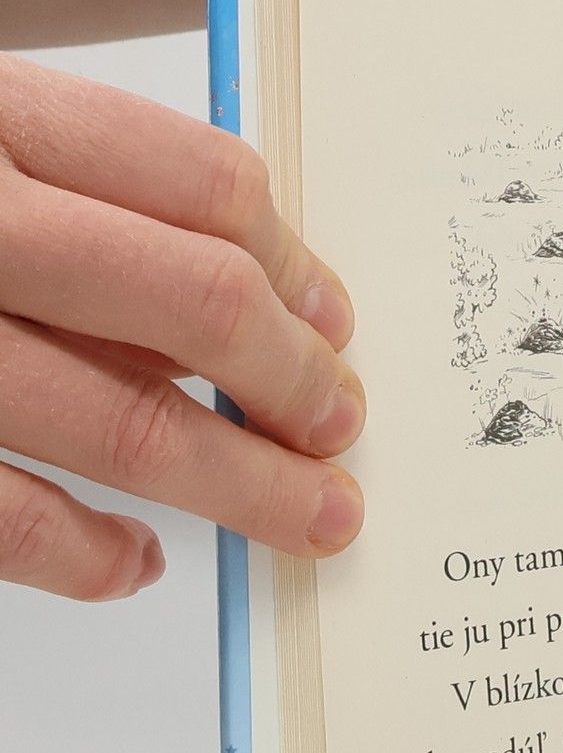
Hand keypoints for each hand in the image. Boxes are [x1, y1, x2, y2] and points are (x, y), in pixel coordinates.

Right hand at [0, 55, 364, 599]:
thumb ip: (80, 196)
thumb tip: (250, 307)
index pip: (203, 186)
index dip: (296, 264)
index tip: (336, 321)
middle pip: (194, 304)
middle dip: (295, 382)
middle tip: (340, 426)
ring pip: (123, 423)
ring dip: (243, 484)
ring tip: (311, 515)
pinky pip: (4, 515)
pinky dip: (87, 554)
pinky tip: (137, 566)